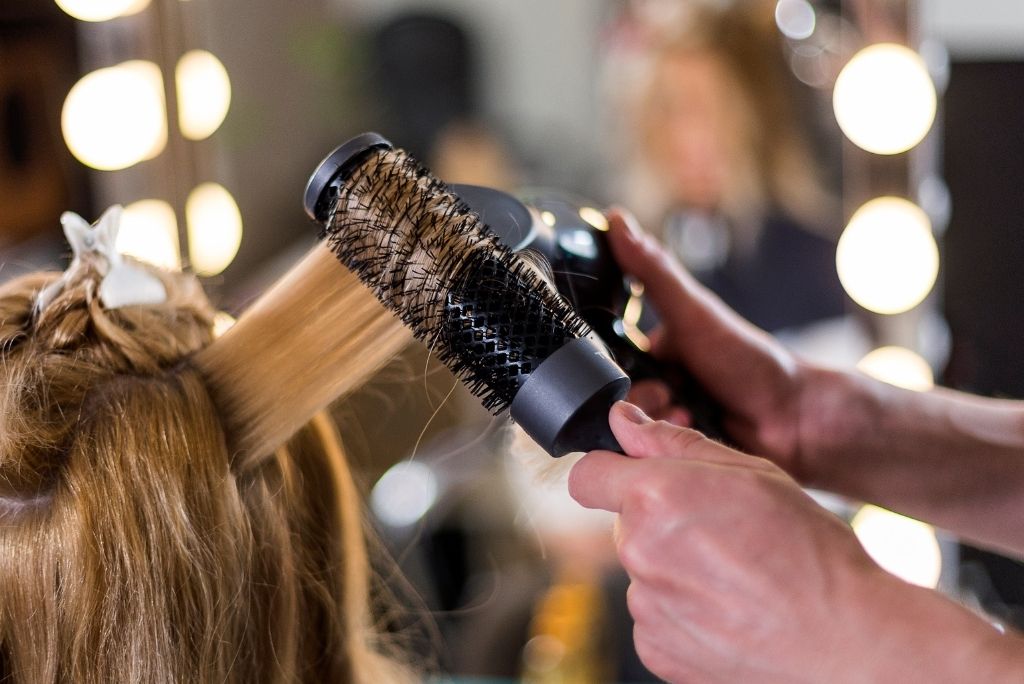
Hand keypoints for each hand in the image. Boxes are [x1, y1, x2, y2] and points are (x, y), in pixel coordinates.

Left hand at [569, 402, 1023, 682]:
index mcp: (656, 496)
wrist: (845, 641)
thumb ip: (675, 443)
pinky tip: (727, 610)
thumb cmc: (809, 552)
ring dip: (672, 568)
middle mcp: (638, 550)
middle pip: (623, 523)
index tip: (630, 478)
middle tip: (719, 532)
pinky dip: (681, 611)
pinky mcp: (655, 649)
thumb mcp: (751, 472)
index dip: (607, 472)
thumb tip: (624, 421)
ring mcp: (644, 605)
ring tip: (734, 577)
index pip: (586, 476)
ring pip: (643, 570)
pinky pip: (654, 615)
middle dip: (658, 520)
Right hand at [606, 208, 818, 478]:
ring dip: (656, 425)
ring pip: (628, 429)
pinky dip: (666, 447)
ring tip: (688, 417)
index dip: (612, 368)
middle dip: (641, 401)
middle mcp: (657, 383)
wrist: (795, 420)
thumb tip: (617, 218)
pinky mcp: (676, 451)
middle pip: (615, 399)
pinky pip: (647, 455)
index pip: (607, 359)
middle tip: (670, 395)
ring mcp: (667, 419)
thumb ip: (652, 269)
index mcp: (656, 348)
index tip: (636, 370)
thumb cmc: (750, 361)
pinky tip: (692, 437)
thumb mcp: (694, 312)